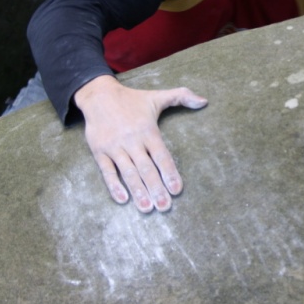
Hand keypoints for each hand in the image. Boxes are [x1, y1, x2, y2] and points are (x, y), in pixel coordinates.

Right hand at [74, 75, 208, 212]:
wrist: (98, 95)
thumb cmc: (132, 99)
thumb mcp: (157, 96)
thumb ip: (182, 97)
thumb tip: (204, 101)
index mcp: (148, 130)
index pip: (161, 155)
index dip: (169, 172)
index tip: (176, 189)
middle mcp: (132, 141)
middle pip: (146, 168)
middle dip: (156, 188)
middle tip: (164, 206)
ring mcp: (115, 147)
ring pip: (128, 172)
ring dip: (138, 191)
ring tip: (147, 207)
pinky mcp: (99, 151)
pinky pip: (107, 171)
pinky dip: (114, 186)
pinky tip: (123, 199)